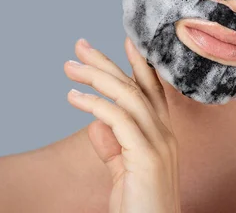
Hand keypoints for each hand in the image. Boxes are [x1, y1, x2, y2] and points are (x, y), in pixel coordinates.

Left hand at [64, 37, 180, 212]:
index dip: (139, 64)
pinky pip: (118, 119)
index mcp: (162, 135)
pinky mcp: (146, 156)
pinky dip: (94, 104)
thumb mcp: (123, 171)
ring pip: (127, 96)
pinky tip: (74, 98)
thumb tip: (96, 122)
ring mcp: (159, 143)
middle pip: (136, 86)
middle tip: (80, 46)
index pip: (152, 90)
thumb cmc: (140, 206)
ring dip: (96, 77)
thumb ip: (112, 146)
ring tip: (70, 68)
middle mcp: (165, 133)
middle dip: (107, 62)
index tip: (126, 40)